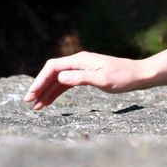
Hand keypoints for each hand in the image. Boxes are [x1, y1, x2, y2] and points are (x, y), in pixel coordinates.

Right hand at [23, 51, 145, 110]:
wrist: (138, 75)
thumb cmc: (122, 77)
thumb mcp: (101, 79)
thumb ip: (80, 78)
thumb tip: (60, 77)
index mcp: (80, 60)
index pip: (53, 67)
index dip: (40, 80)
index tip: (32, 94)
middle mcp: (79, 62)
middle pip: (53, 73)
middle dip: (40, 86)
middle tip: (29, 102)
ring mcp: (82, 69)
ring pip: (58, 80)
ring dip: (47, 92)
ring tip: (36, 107)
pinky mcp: (86, 76)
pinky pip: (66, 84)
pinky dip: (57, 92)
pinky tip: (49, 102)